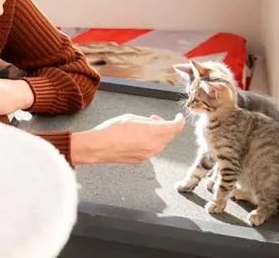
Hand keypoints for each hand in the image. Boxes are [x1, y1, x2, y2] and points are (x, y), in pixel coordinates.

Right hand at [71, 113, 185, 164]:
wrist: (99, 146)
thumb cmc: (112, 130)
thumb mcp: (131, 117)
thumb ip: (147, 121)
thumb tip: (154, 123)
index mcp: (153, 132)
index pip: (175, 127)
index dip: (179, 121)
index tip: (178, 117)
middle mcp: (153, 145)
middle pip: (169, 136)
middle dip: (165, 126)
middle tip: (154, 119)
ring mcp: (148, 154)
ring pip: (161, 144)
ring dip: (158, 135)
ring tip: (143, 128)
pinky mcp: (140, 160)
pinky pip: (151, 150)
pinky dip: (149, 143)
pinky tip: (136, 138)